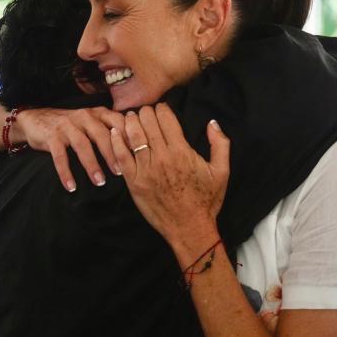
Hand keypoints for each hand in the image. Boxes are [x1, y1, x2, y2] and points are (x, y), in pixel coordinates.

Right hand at [18, 107, 124, 191]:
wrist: (36, 119)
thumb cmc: (69, 125)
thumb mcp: (90, 122)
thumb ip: (109, 129)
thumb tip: (134, 146)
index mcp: (97, 113)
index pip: (117, 122)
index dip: (128, 137)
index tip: (137, 154)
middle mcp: (84, 116)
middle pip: (101, 134)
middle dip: (112, 154)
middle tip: (121, 172)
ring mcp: (67, 125)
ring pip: (82, 145)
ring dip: (92, 165)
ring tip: (99, 181)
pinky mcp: (51, 136)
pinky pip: (60, 156)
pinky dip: (65, 172)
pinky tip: (71, 187)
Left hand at [110, 103, 229, 264]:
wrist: (189, 228)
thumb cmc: (206, 200)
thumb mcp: (222, 171)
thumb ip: (220, 144)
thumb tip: (212, 122)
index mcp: (182, 151)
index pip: (166, 118)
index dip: (162, 108)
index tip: (161, 109)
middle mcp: (162, 157)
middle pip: (147, 122)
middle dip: (146, 112)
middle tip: (146, 112)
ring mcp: (145, 170)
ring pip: (133, 135)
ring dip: (130, 121)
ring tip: (131, 117)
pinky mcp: (133, 182)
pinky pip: (121, 156)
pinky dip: (116, 141)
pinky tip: (115, 132)